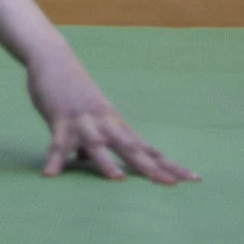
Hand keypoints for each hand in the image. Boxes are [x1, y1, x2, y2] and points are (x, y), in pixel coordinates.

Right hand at [29, 46, 195, 183]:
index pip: (148, 148)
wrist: (54, 58)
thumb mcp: (95, 120)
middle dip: (150, 167)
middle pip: (131, 148)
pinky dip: (54, 159)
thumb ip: (102, 144)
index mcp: (117, 125)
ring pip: (97, 144)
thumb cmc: (76, 93)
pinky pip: (57, 142)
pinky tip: (50, 175)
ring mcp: (84, 120)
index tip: (194, 179)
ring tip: (117, 180)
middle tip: (171, 185)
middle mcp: (106, 123)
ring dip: (105, 162)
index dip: (169, 164)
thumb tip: (101, 167)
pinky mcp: (60, 118)